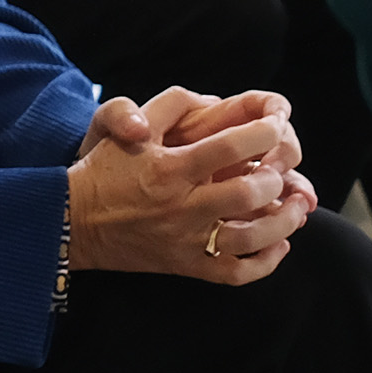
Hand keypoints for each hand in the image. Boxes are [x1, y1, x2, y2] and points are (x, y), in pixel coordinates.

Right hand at [65, 97, 310, 283]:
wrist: (73, 222)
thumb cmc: (104, 171)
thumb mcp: (128, 127)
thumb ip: (170, 105)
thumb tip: (212, 99)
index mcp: (169, 168)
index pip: (229, 146)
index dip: (263, 132)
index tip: (276, 124)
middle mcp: (181, 206)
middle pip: (246, 194)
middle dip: (274, 178)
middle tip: (280, 168)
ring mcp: (186, 240)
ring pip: (249, 238)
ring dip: (283, 222)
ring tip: (298, 206)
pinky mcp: (186, 265)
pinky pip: (235, 273)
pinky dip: (265, 263)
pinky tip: (278, 246)